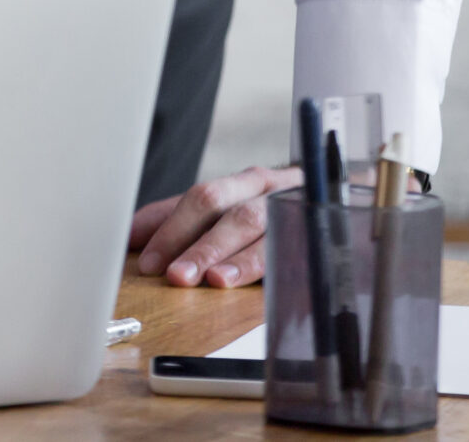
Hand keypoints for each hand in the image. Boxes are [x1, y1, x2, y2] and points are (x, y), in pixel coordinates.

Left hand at [128, 164, 301, 287]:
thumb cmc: (270, 209)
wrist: (339, 200)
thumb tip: (128, 236)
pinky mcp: (317, 241)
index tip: (148, 262)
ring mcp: (296, 215)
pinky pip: (297, 254)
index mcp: (241, 183)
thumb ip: (174, 218)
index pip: (200, 199)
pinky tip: (259, 286)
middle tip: (176, 275)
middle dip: (201, 246)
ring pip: (262, 233)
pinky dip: (274, 271)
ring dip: (236, 259)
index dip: (171, 230)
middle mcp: (268, 194)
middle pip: (230, 213)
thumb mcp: (221, 209)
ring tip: (215, 280)